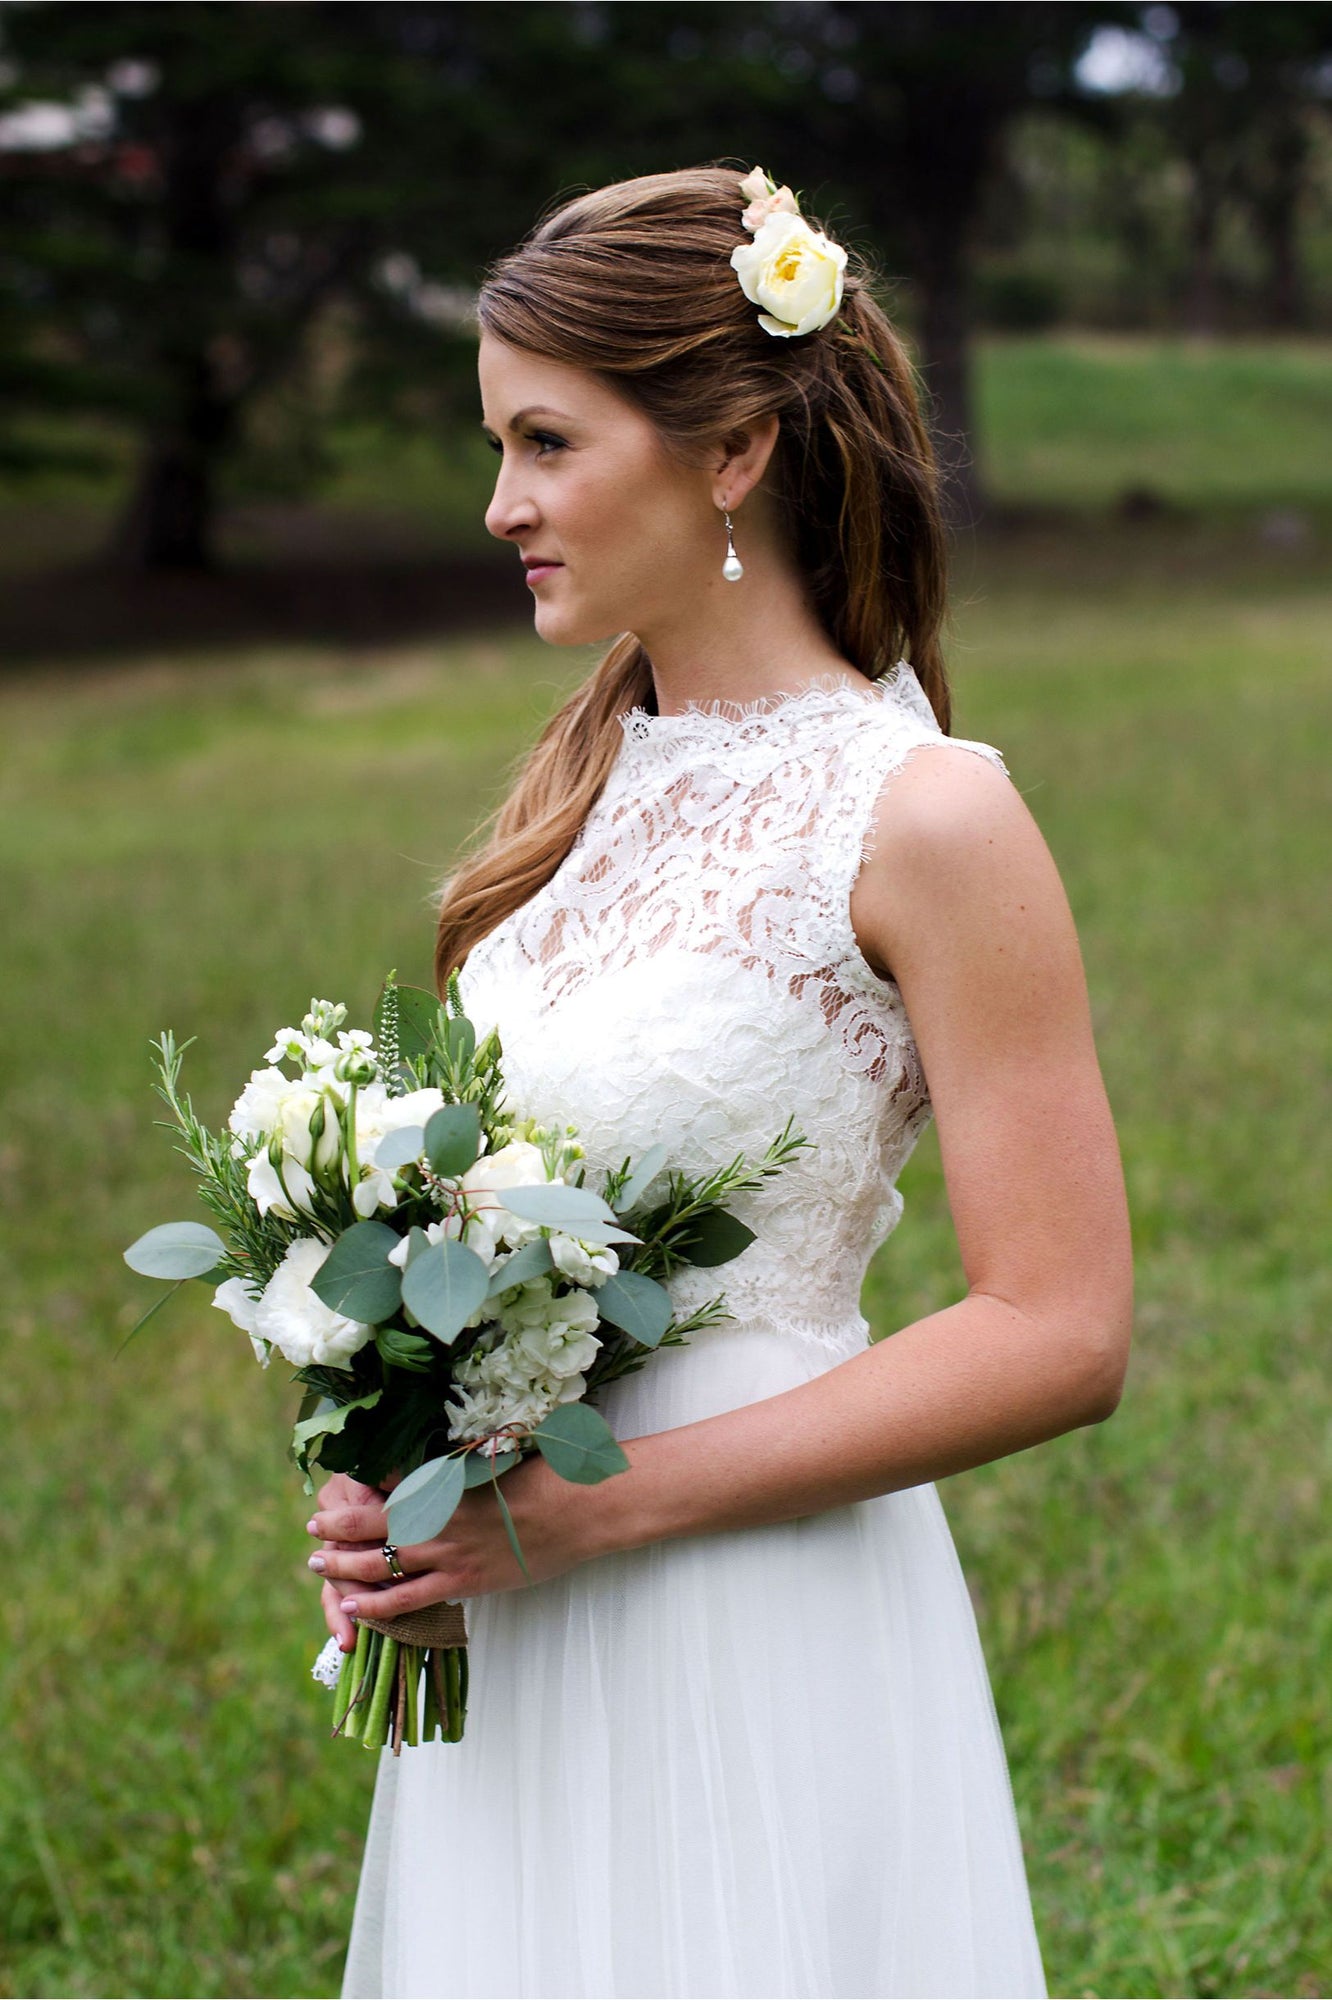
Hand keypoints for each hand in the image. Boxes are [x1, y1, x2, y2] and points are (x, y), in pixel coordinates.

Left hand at [306, 1452, 614, 1621]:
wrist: (576, 1508)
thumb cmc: (541, 1475)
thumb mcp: (492, 1458)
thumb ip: (456, 1464)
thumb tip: (429, 1459)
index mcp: (443, 1481)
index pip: (385, 1482)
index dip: (356, 1486)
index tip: (336, 1486)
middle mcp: (437, 1516)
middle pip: (370, 1523)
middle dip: (337, 1526)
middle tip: (313, 1526)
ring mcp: (448, 1552)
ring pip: (379, 1562)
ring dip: (343, 1563)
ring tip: (318, 1564)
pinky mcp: (463, 1582)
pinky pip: (408, 1598)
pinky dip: (375, 1603)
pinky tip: (351, 1605)